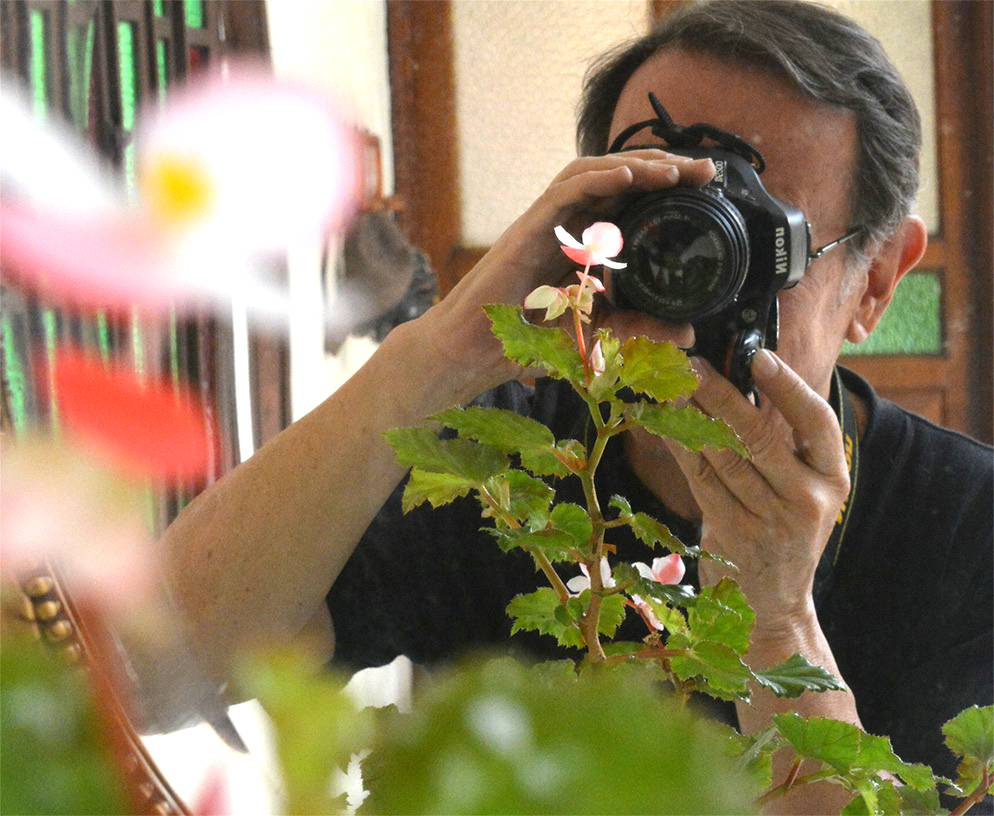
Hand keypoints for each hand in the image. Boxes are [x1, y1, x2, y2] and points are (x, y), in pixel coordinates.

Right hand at [413, 150, 714, 396]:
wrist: (472, 353)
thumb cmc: (523, 342)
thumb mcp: (599, 335)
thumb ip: (640, 330)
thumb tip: (688, 334)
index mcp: (581, 243)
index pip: (628, 200)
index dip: (665, 186)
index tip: (706, 185)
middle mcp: (564, 227)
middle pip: (615, 179)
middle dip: (661, 166)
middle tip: (704, 169)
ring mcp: (544, 225)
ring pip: (590, 174)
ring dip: (633, 165)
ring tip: (671, 169)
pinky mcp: (526, 230)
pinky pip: (562, 193)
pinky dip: (596, 180)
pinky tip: (626, 177)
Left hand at [664, 350, 850, 633]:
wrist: (773, 607)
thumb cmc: (782, 533)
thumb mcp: (800, 490)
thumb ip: (783, 446)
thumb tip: (741, 380)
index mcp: (833, 478)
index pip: (816, 422)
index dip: (788, 387)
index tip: (760, 357)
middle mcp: (808, 498)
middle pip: (758, 435)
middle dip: (720, 396)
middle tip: (693, 366)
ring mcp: (770, 519)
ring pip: (722, 455)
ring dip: (690, 417)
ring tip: (670, 388)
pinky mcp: (733, 534)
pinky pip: (699, 479)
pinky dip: (677, 447)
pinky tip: (661, 424)